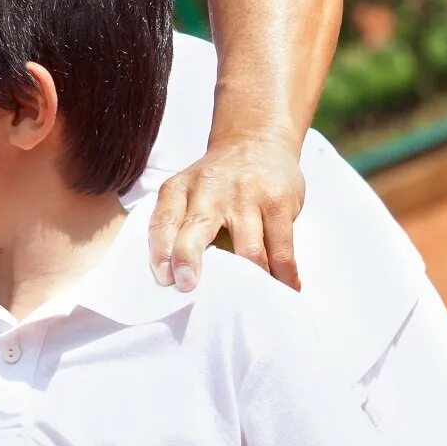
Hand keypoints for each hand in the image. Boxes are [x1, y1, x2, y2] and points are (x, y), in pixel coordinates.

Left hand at [148, 133, 305, 291]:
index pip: (163, 220)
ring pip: (248, 249)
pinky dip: (284, 275)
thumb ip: (179, 225)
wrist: (256, 141)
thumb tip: (176, 278)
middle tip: (189, 288)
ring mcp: (248, 196)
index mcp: (180, 188)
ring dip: (248, 281)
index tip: (164, 279)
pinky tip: (286, 289)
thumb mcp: (188, 190)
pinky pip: (282, 249)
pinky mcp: (279, 203)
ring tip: (247, 304)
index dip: (160, 251)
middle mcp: (210, 190)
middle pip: (197, 229)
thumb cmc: (216, 181)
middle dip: (190, 260)